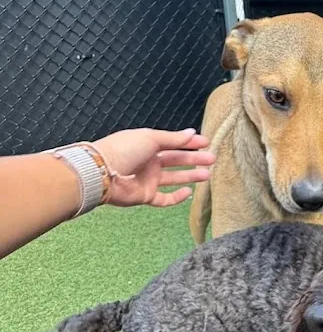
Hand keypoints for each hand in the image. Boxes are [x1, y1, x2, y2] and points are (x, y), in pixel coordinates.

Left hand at [94, 128, 215, 207]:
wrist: (102, 173)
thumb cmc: (124, 150)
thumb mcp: (151, 138)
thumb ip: (174, 138)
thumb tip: (192, 132)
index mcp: (148, 145)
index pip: (173, 143)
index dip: (190, 143)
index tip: (206, 142)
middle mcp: (149, 162)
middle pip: (176, 161)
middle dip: (194, 160)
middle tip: (212, 159)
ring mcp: (147, 179)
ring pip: (174, 178)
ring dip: (190, 176)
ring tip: (207, 175)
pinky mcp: (145, 196)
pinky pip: (164, 198)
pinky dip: (176, 197)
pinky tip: (189, 192)